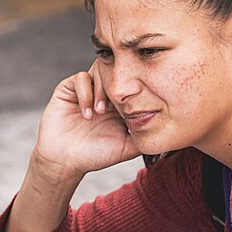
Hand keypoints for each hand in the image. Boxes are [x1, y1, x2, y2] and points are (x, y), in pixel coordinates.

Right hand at [34, 63, 139, 178]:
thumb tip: (166, 129)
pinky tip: (88, 114)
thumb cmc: (95, 156)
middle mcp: (103, 93)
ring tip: (102, 112)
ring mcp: (86, 90)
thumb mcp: (126, 147)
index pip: (132, 84)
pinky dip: (86, 93)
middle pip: (117, 73)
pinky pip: (81, 78)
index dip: (136, 91)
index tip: (136, 107)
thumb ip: (144, 136)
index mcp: (119, 103)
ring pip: (100, 70)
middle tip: (118, 108)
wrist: (65, 161)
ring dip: (102, 90)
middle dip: (120, 88)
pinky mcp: (68, 89)